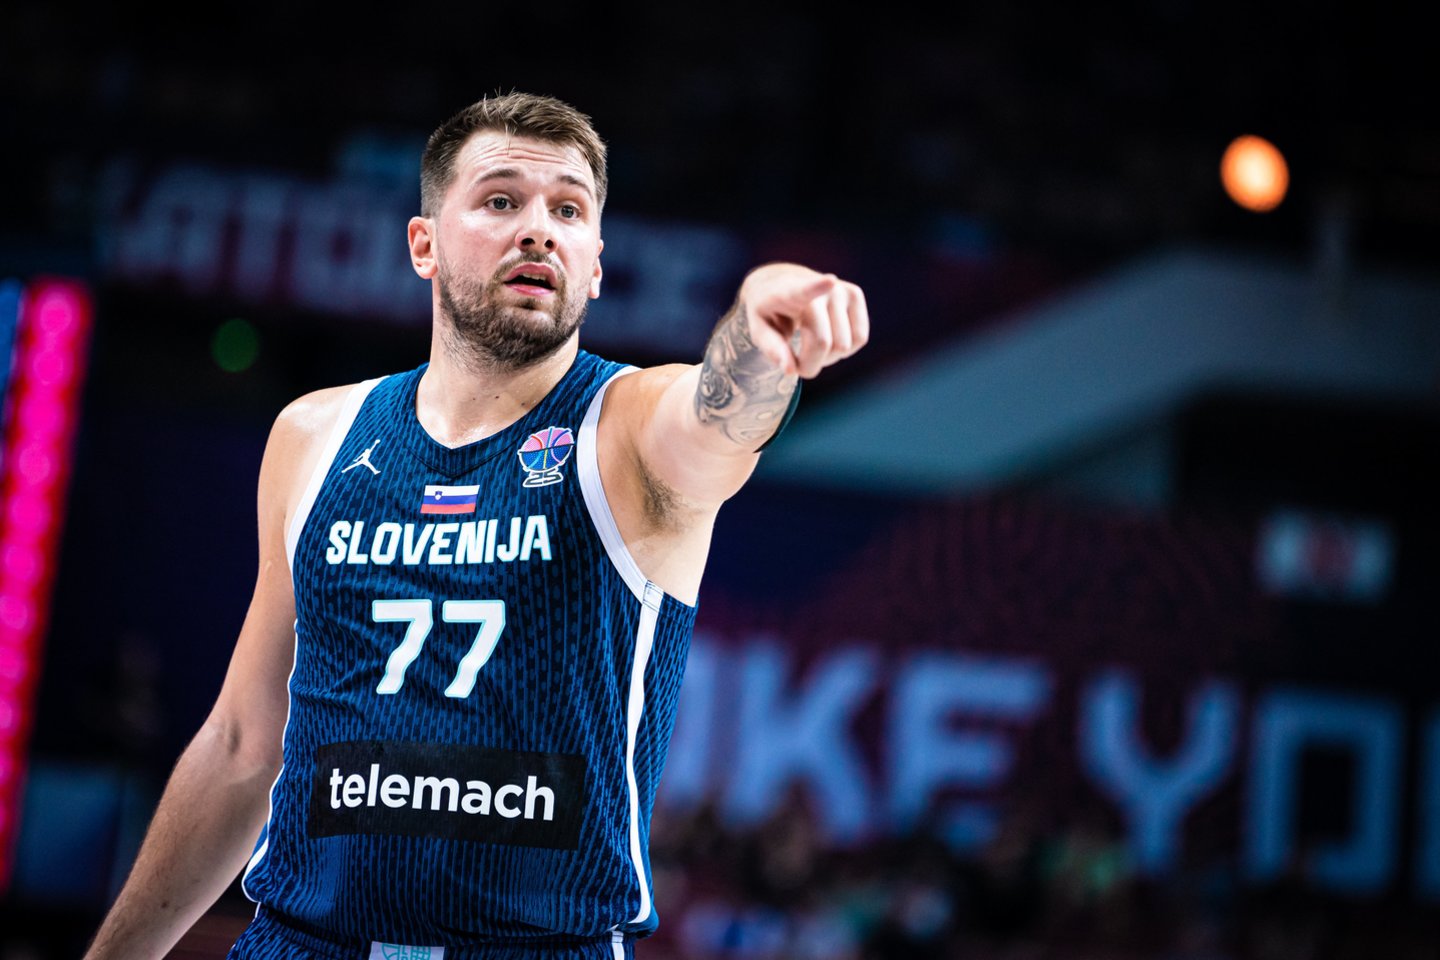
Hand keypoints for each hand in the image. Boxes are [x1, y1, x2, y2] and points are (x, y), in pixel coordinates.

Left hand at [738, 263, 869, 377]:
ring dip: (828, 358)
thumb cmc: (770, 312)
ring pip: (844, 346)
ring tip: (812, 343)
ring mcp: (841, 289)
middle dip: (810, 362)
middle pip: (823, 343)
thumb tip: (791, 370)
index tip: (830, 281)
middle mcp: (820, 286)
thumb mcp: (759, 330)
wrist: (782, 284)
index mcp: (790, 291)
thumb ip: (772, 349)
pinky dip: (845, 350)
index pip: (805, 290)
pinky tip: (829, 337)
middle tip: (796, 357)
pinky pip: (860, 338)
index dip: (818, 287)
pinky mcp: (855, 294)